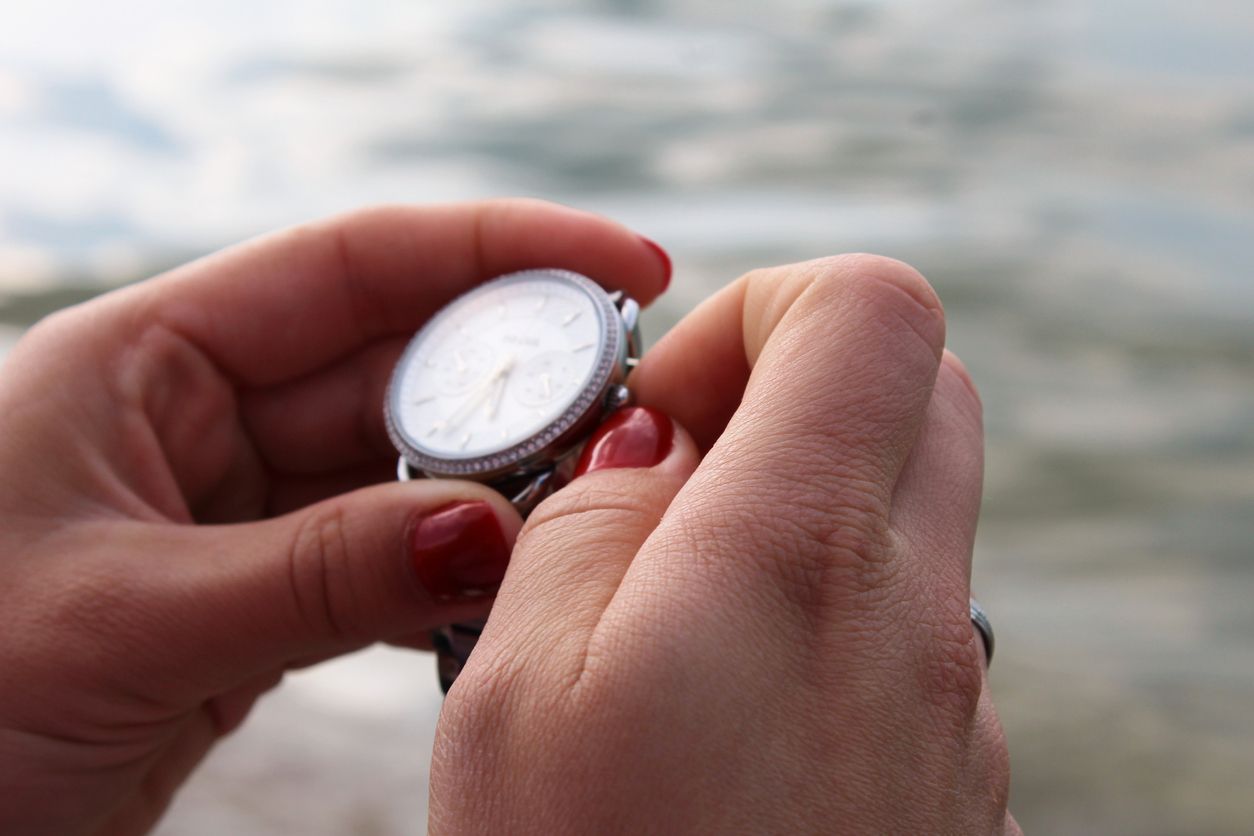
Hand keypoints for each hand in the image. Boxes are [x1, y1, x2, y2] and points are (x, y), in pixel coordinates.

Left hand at [0, 200, 669, 834]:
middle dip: (515, 380)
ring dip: (491, 485)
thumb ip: (319, 573)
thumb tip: (494, 535)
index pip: (351, 268)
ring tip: (590, 497)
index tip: (622, 265)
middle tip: (634, 404)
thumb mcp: (128, 620)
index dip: (497, 253)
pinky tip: (508, 583)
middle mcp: (192, 415)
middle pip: (393, 366)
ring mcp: (228, 507)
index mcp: (141, 361)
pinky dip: (444, 572)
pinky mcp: (252, 593)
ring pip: (396, 468)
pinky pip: (377, 556)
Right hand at [431, 256, 1016, 833]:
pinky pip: (910, 649)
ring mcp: (957, 713)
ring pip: (913, 527)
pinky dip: (828, 634)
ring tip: (681, 629)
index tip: (665, 412)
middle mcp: (914, 625)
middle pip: (919, 394)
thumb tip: (652, 451)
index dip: (758, 312)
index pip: (869, 309)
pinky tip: (736, 725)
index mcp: (798, 560)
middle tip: (673, 496)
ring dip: (800, 524)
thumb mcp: (514, 703)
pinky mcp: (961, 787)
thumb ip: (584, 532)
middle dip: (788, 401)